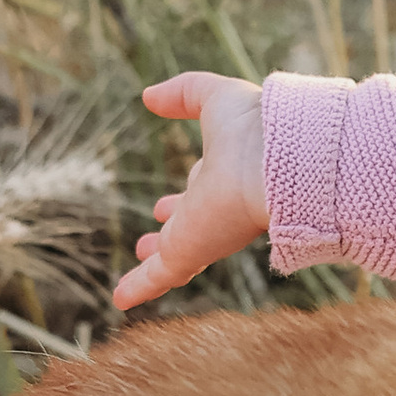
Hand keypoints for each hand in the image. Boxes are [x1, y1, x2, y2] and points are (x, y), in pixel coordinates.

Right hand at [113, 73, 268, 307]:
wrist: (275, 163)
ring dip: (156, 261)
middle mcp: (213, 209)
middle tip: (149, 241)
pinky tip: (120, 301)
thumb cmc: (254, 127)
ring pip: (174, 256)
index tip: (164, 206)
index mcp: (221, 177)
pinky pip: (157, 278)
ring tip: (141, 259)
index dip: (182, 198)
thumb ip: (184, 94)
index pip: (199, 192)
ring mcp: (201, 235)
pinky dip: (137, 289)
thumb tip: (149, 96)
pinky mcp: (188, 254)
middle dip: (170, 233)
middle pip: (188, 227)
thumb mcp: (214, 99)